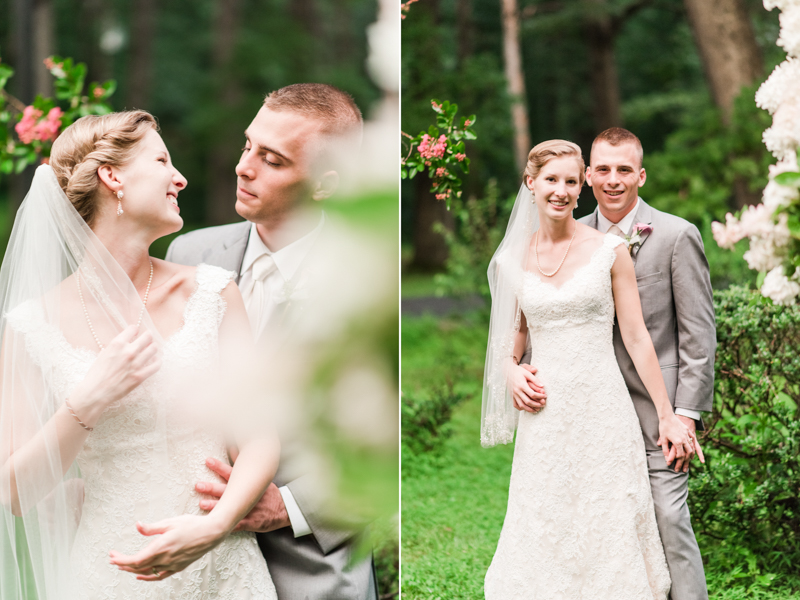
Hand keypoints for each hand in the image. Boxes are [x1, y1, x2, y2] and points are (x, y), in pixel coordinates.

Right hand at [72, 326, 159, 423]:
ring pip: (153, 349)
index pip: (133, 328)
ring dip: (153, 348)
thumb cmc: (96, 374)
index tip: (136, 332)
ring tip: (152, 348)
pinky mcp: (140, 376)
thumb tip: (123, 344)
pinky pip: (156, 366)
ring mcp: (136, 364)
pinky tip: (155, 361)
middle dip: (148, 336)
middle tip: (148, 338)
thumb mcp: (103, 354)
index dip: (135, 330)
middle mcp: (128, 351)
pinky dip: (157, 362)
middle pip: (147, 337)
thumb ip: (115, 347)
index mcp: (117, 344)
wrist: (95, 392)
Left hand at [109, 514, 227, 580]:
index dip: (122, 560)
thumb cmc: (192, 524)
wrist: (211, 532)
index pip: (136, 559)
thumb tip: (137, 526)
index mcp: (161, 547)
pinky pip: (159, 576)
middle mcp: (165, 559)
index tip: (112, 557)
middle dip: (123, 563)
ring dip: (133, 570)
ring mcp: (172, 565)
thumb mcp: (170, 522)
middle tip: (114, 558)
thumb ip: (151, 528)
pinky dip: (147, 577)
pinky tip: (140, 575)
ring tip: (123, 565)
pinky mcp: (178, 567)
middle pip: (139, 567)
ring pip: (147, 572)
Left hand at [196, 457, 289, 532]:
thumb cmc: (269, 492)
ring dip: (214, 506)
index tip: (208, 461)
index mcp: (247, 483)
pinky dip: (226, 526)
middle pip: (227, 490)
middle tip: (198, 485)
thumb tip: (232, 447)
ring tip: (201, 504)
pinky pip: (236, 525)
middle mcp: (246, 495)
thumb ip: (243, 463)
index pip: (231, 473)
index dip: (219, 467)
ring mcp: (248, 509)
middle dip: (212, 487)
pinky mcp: (249, 522)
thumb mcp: (260, 475)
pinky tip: (215, 526)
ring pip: (229, 507)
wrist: (284, 509)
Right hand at [509, 363, 546, 412]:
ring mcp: (513, 394)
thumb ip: (535, 380)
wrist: (507, 371)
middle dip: (536, 405)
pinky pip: (515, 405)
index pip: (532, 394)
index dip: (540, 396)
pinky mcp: (511, 395)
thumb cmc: (518, 371)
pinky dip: (521, 408)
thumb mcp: (527, 373)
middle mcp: (517, 391)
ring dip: (529, 409)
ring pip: (521, 405)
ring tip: (536, 410)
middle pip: (528, 401)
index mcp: (522, 385)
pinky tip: (526, 408)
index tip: (545, 396)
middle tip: (543, 405)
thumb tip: (542, 386)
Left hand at [657, 414, 699, 472]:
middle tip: (684, 468)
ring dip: (692, 455)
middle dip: (686, 462)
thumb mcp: (663, 439)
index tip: (676, 466)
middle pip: (688, 453)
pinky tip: (695, 451)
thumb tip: (666, 459)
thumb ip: (665, 449)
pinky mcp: (688, 431)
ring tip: (690, 461)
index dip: (678, 462)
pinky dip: (695, 446)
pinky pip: (694, 440)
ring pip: (692, 447)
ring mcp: (687, 435)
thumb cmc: (663, 427)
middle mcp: (684, 439)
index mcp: (677, 442)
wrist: (667, 416)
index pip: (680, 455)